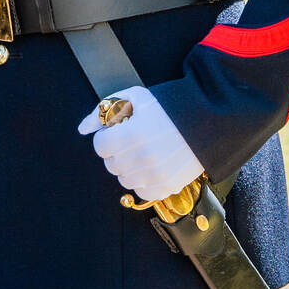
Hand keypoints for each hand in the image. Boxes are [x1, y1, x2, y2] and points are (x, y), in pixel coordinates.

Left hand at [78, 85, 202, 202]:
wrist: (206, 120)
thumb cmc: (168, 106)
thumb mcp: (134, 97)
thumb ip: (103, 111)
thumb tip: (82, 128)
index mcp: (132, 134)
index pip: (100, 146)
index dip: (108, 136)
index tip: (119, 130)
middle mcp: (142, 158)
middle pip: (111, 164)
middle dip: (117, 151)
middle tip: (133, 139)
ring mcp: (156, 175)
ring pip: (124, 179)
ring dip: (129, 166)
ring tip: (144, 150)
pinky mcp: (168, 186)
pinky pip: (141, 191)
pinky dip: (143, 180)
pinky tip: (152, 164)